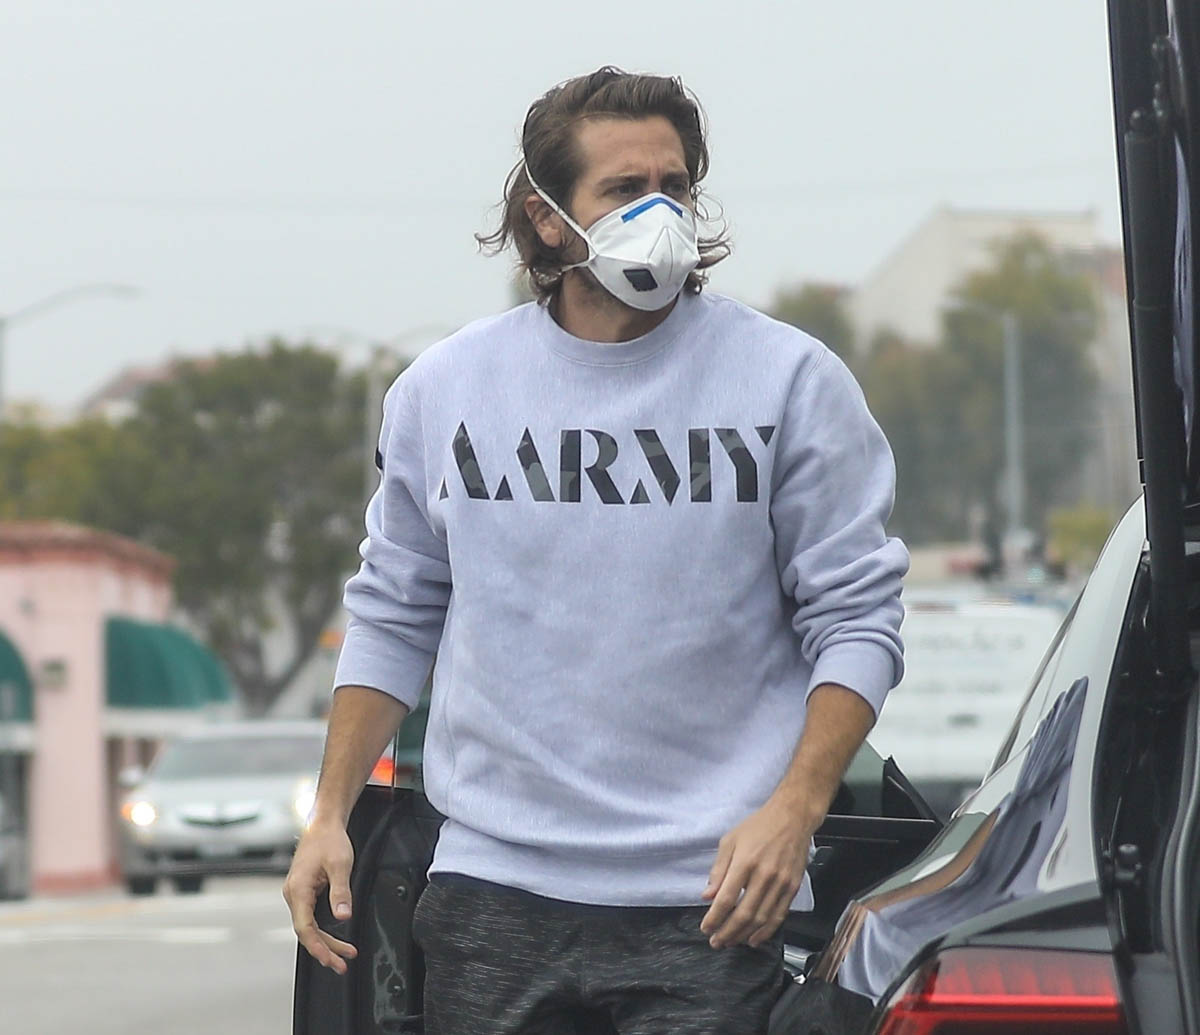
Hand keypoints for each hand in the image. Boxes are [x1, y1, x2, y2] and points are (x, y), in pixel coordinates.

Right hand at [283, 821, 358, 974]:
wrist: (323, 824)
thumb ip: (341, 891)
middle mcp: (294, 894)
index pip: (304, 928)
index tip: (331, 959)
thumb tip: (343, 916)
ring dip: (326, 941)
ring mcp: (297, 894)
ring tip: (345, 954)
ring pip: (309, 926)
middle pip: (307, 931)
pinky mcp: (304, 892)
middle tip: (342, 964)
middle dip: (325, 950)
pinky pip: (311, 917)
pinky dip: (323, 930)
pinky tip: (335, 938)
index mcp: (298, 889)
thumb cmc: (329, 840)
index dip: (318, 947)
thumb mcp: (340, 864)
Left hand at [700, 797, 816, 948]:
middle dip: (727, 932)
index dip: (715, 918)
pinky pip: (779, 916)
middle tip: (716, 942)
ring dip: (744, 935)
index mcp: (745, 862)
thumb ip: (718, 870)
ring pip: (761, 919)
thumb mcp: (730, 840)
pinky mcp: (793, 888)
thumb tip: (707, 895)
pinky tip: (754, 939)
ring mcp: (781, 883)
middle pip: (744, 914)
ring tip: (731, 942)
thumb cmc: (758, 827)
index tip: (706, 928)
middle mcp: (764, 875)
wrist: (792, 818)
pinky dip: (766, 931)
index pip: (726, 898)